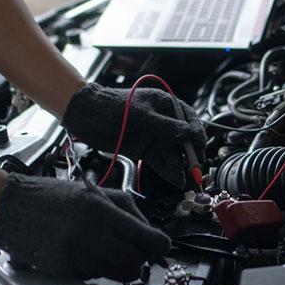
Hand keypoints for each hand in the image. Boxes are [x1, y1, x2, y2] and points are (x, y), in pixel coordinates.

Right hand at [0, 173, 170, 280]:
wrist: (13, 207)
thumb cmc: (55, 197)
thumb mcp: (97, 193)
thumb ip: (129, 212)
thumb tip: (152, 235)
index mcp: (102, 210)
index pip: (148, 238)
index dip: (160, 245)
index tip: (162, 246)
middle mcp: (91, 234)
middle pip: (136, 262)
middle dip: (142, 258)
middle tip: (137, 250)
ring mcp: (77, 254)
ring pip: (119, 274)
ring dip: (123, 266)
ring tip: (113, 250)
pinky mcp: (65, 269)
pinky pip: (97, 276)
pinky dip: (101, 268)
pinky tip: (91, 253)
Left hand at [61, 83, 206, 187]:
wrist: (84, 116)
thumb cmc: (111, 106)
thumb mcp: (141, 115)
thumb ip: (166, 126)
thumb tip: (189, 134)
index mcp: (165, 105)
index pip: (189, 119)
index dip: (197, 134)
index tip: (200, 147)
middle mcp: (163, 121)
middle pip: (183, 139)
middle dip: (191, 155)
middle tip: (196, 170)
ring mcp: (153, 136)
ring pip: (172, 153)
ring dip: (180, 166)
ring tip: (185, 180)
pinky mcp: (144, 149)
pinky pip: (160, 161)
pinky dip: (168, 171)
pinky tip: (175, 180)